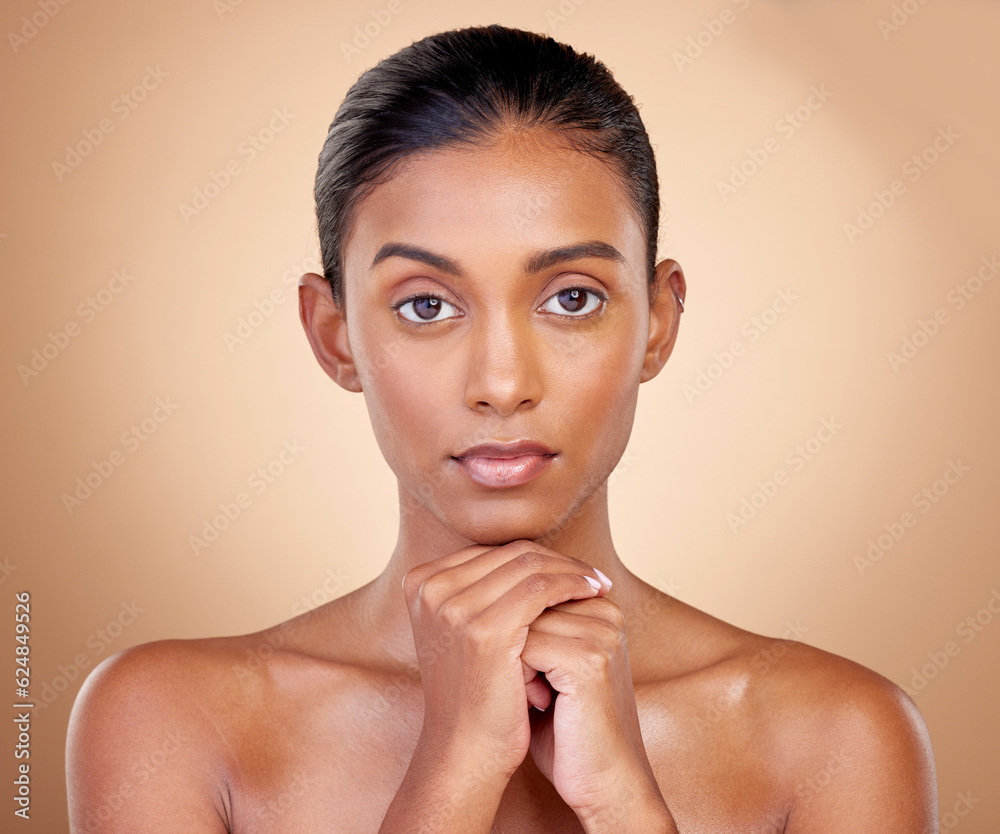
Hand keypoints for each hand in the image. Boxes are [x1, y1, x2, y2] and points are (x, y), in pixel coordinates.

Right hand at [400, 539, 610, 778]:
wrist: (464, 750)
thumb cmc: (472, 692)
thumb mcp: (463, 630)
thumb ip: (480, 590)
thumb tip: (530, 556)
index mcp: (420, 582)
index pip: (490, 552)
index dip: (534, 556)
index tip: (568, 566)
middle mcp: (430, 587)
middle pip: (509, 554)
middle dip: (557, 560)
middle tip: (592, 572)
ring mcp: (454, 606)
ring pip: (528, 566)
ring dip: (571, 571)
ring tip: (598, 583)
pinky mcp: (484, 628)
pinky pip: (540, 588)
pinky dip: (572, 585)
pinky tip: (594, 593)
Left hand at [522, 594, 674, 829]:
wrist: (605, 782)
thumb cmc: (569, 730)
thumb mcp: (549, 668)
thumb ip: (531, 629)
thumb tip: (482, 600)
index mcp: (599, 608)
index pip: (529, 593)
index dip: (516, 635)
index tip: (533, 673)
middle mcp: (605, 613)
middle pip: (523, 605)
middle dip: (512, 646)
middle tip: (532, 688)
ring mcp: (599, 634)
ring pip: (519, 624)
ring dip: (512, 662)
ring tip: (538, 696)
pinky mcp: (589, 660)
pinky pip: (525, 648)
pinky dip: (518, 678)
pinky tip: (539, 704)